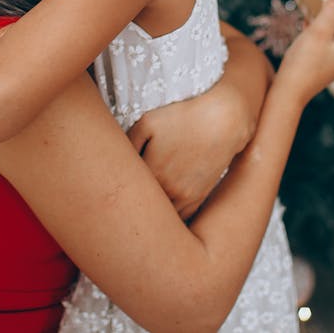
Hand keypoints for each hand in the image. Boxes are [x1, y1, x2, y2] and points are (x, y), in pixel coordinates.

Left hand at [128, 84, 249, 219]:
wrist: (222, 122)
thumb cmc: (183, 118)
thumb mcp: (148, 122)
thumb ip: (128, 142)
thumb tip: (117, 159)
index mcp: (151, 172)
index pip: (126, 190)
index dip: (117, 187)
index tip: (111, 185)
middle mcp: (168, 189)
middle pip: (142, 206)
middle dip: (131, 204)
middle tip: (121, 200)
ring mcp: (185, 197)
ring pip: (161, 216)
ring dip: (151, 213)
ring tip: (140, 206)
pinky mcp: (198, 197)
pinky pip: (179, 217)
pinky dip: (169, 216)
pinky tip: (161, 210)